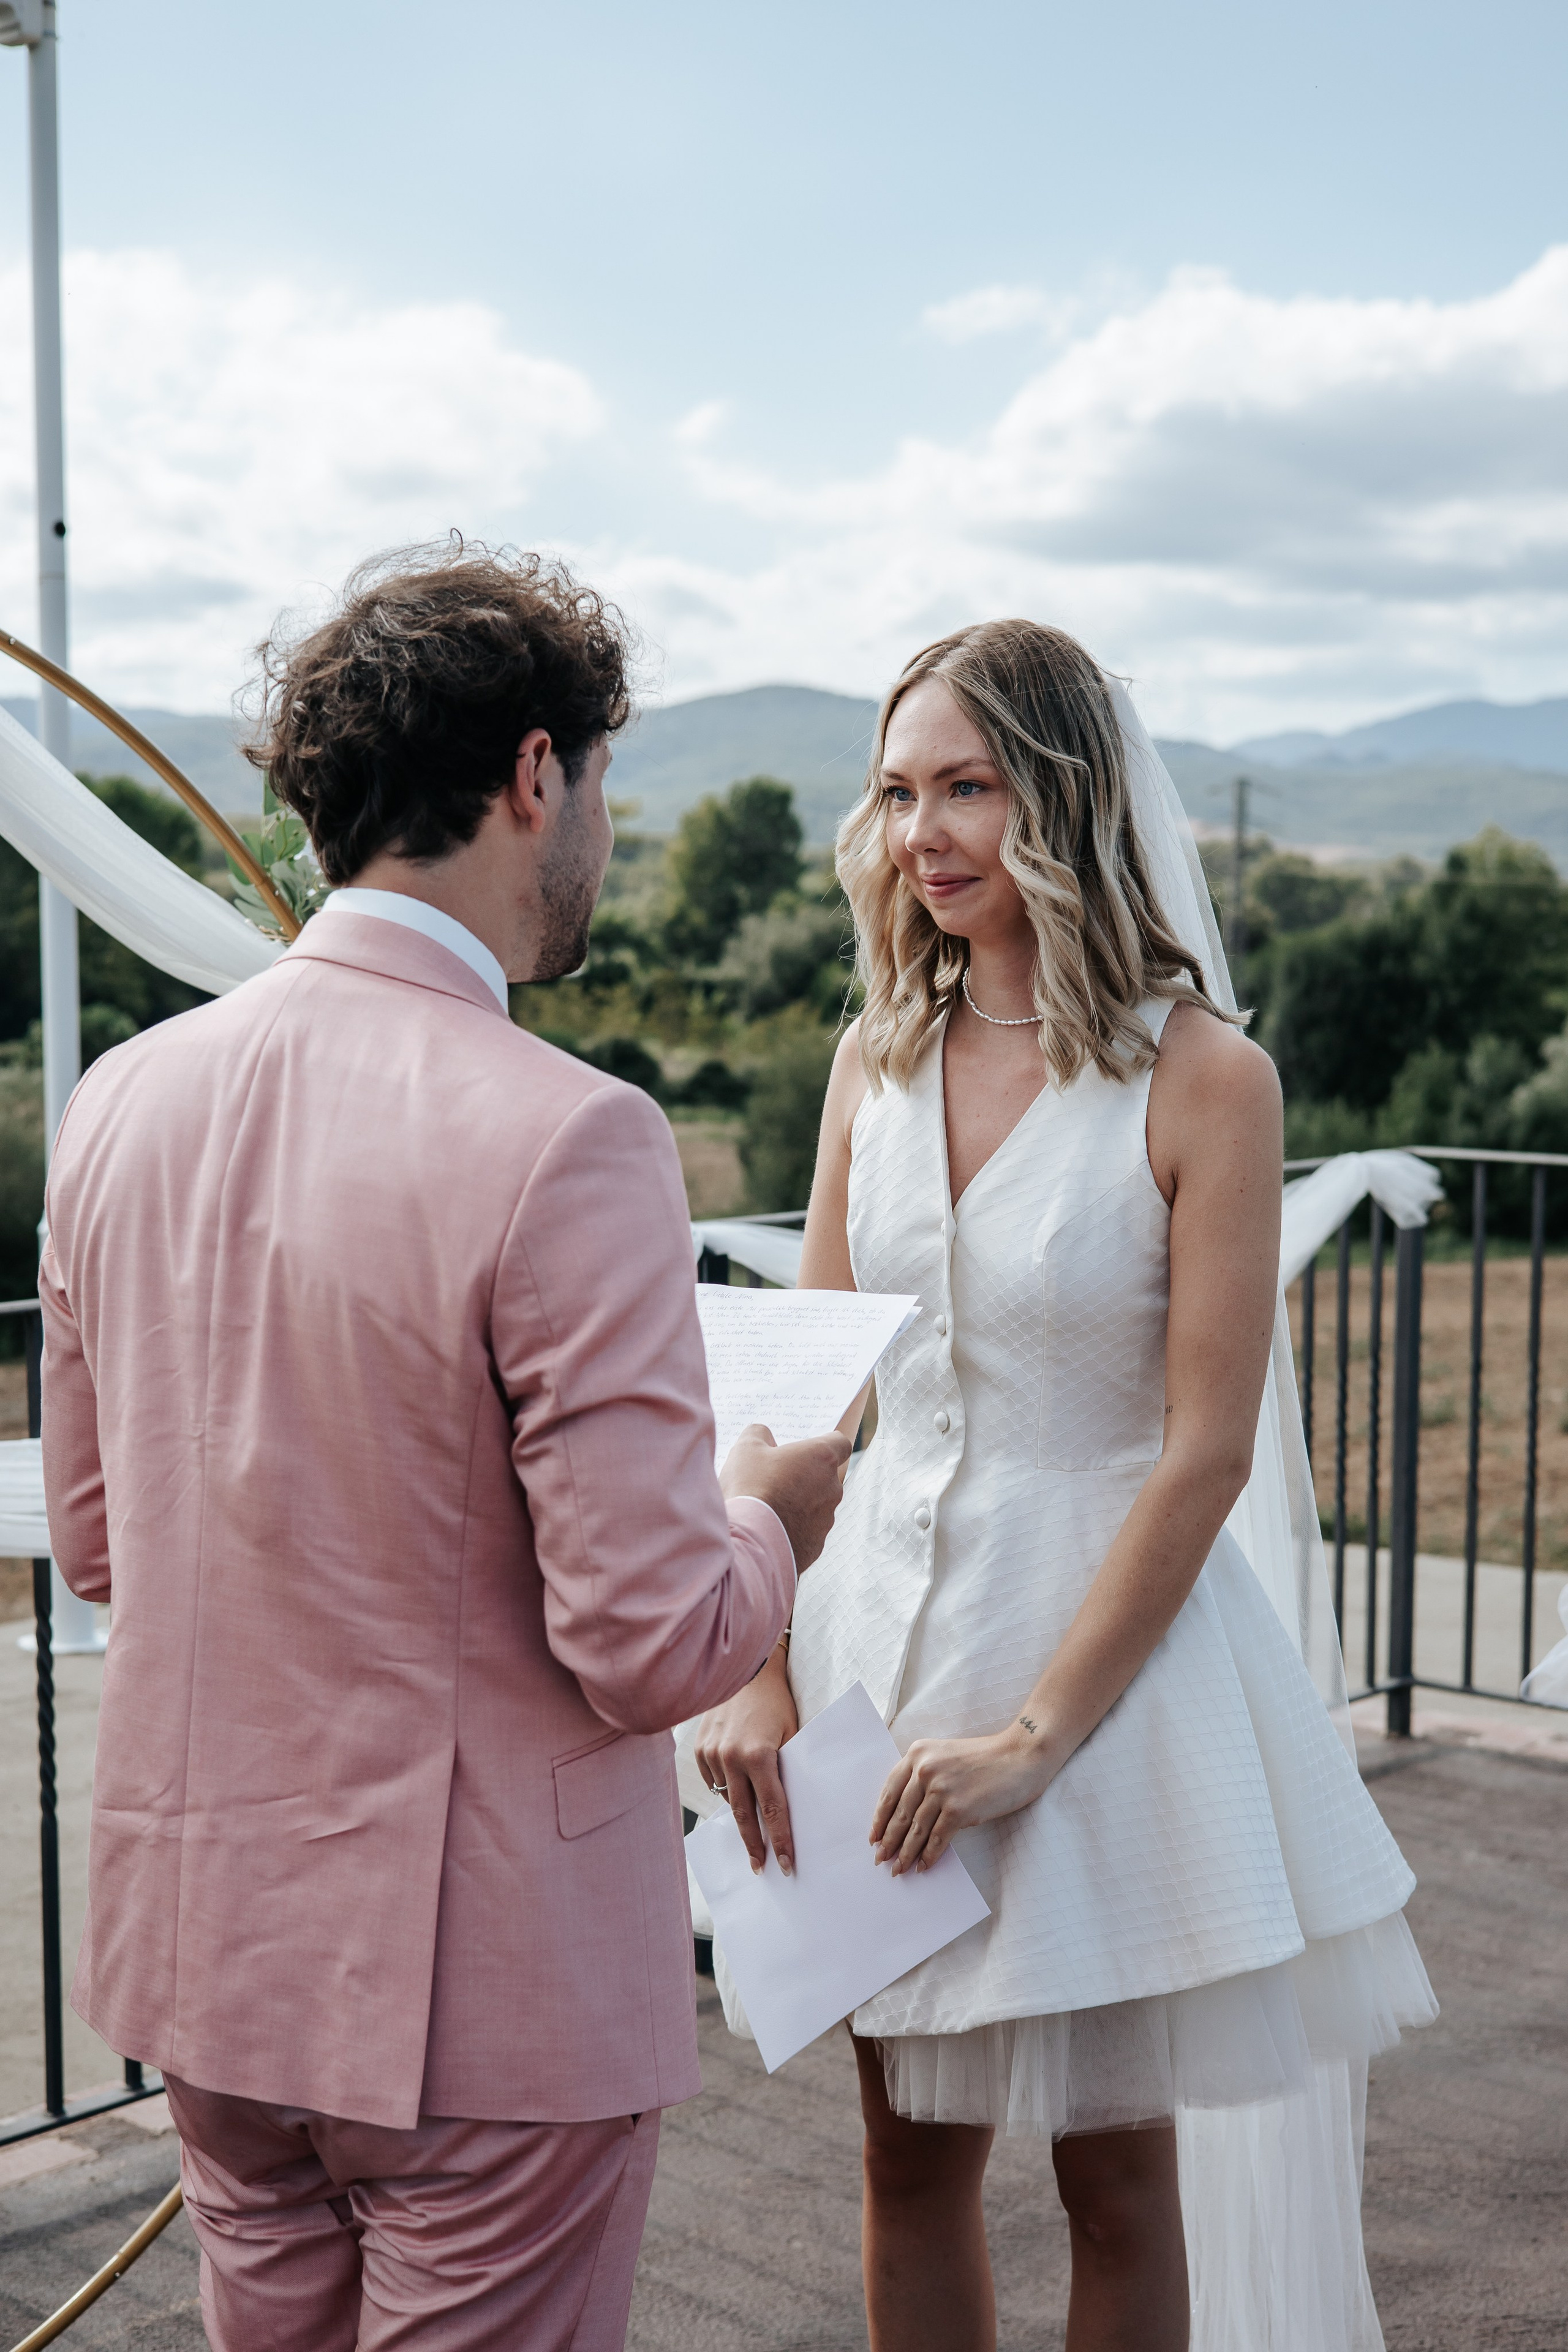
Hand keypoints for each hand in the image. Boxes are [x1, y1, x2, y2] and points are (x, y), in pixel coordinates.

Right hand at [695, 1647, 799, 1874]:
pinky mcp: (699, 1748)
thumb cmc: (776, 1703)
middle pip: (744, 1814)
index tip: (786, 1863)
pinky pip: (713, 1781)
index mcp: (759, 1755)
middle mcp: (731, 1757)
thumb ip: (789, 1768)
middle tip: (761, 1867)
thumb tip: (790, 1805)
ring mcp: (711, 1753)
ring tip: (753, 1826)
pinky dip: (726, 1788)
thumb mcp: (791, 1734)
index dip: (780, 1839)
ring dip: (741, 1812)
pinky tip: (737, 1786)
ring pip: (728, 1797)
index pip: (773, 1809)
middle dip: (754, 1844)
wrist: (746, 1672)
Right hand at [720, 1423, 850, 1570]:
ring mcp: (827, 1519)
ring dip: (799, 1503)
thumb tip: (764, 1435)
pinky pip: (807, 1531)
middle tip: (775, 1478)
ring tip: (768, 1507)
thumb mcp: (746, 1449)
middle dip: (804, 1476)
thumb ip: (759, 1434)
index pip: (840, 1443)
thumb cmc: (750, 1489)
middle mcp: (832, 1487)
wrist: (750, 1542)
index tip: (808, 1448)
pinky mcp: (817, 1545)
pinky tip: (769, 1528)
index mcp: (821, 1458)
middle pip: (825, 1476)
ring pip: (816, 1505)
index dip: (825, 1442)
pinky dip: (793, 1529)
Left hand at [870, 1725, 1053, 1875]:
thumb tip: (907, 1817)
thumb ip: (925, 1776)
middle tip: (880, 1860)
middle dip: (889, 1841)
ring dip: (905, 1854)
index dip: (880, 1819)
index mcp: (918, 1754)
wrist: (1020, 1755)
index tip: (873, 1837)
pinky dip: (929, 1856)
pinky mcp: (958, 1809)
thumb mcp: (945, 1756)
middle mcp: (925, 1770)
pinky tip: (924, 1866)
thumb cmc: (986, 1758)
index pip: (889, 1792)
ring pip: (915, 1830)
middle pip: (899, 1814)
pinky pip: (937, 1839)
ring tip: (899, 1869)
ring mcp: (941, 1790)